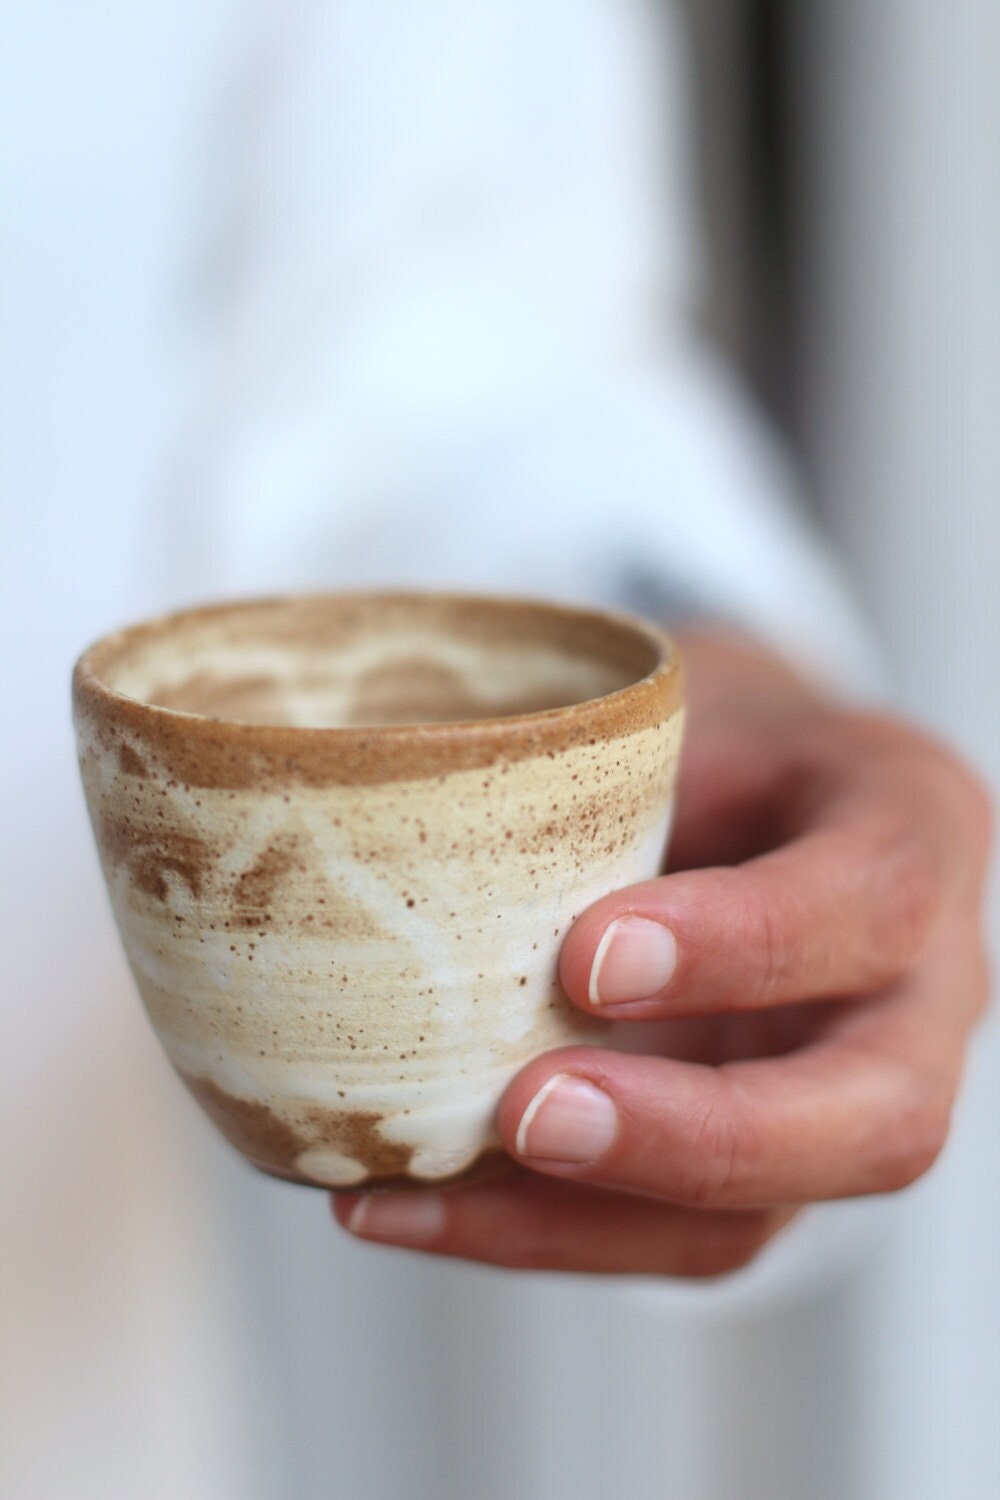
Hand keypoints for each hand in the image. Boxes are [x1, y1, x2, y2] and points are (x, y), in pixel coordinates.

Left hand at [333, 629, 991, 1276]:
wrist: (754, 791)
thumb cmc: (711, 733)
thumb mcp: (680, 702)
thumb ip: (602, 763)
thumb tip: (388, 820)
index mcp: (911, 832)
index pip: (870, 904)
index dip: (740, 946)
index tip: (587, 957)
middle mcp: (919, 992)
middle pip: (880, 1117)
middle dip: (697, 1137)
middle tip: (531, 1115)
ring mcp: (849, 1095)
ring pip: (768, 1215)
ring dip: (579, 1221)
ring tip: (413, 1189)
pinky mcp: (769, 1168)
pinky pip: (672, 1240)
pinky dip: (533, 1232)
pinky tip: (403, 1205)